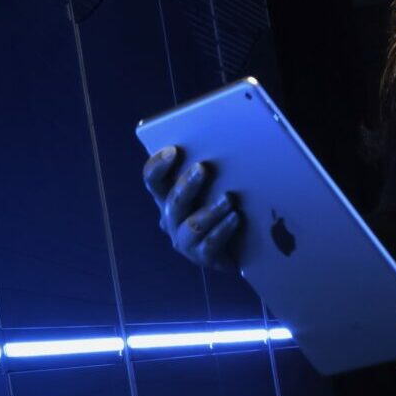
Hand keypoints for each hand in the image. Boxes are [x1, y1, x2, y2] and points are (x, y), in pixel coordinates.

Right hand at [141, 145, 240, 271]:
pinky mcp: (202, 257)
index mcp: (168, 197)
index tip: (173, 151)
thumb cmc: (225, 206)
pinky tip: (236, 217)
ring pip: (192, 224)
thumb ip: (212, 168)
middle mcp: (171, 219)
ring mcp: (184, 240)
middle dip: (186, 184)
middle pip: (172, 201)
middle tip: (203, 168)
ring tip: (229, 198)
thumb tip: (226, 139)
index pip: (153, 180)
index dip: (158, 165)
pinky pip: (210, 243)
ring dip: (210, 210)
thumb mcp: (215, 185)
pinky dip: (223, 228)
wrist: (243, 247)